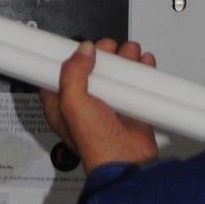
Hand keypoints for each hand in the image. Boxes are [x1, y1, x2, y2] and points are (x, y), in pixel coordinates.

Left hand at [39, 39, 159, 172]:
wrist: (125, 159)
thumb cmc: (95, 143)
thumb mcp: (73, 103)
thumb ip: (73, 73)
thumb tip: (83, 51)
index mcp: (62, 104)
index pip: (61, 73)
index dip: (71, 56)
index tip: (81, 45)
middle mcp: (85, 103)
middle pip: (91, 68)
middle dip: (102, 54)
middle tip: (109, 47)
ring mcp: (108, 104)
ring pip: (114, 73)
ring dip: (124, 59)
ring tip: (130, 51)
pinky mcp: (129, 106)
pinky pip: (134, 83)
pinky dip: (140, 70)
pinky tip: (143, 62)